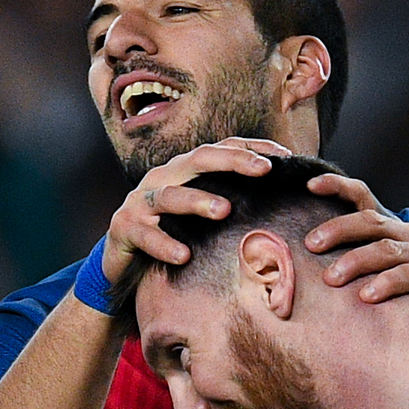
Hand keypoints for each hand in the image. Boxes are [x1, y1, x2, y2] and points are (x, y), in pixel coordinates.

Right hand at [102, 137, 291, 281]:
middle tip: (263, 170)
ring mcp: (141, 202)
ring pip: (169, 195)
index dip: (252, 148)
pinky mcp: (125, 228)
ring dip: (197, 201)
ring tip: (224, 211)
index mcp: (184, 170)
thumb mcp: (200, 213)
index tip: (286, 155)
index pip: (221, 149)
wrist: (122, 260)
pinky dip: (164, 244)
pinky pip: (145, 235)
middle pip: (198, 160)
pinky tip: (184, 255)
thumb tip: (282, 199)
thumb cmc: (171, 232)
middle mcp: (163, 178)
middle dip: (232, 161)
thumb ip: (231, 201)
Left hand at [304, 174, 408, 323]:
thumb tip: (300, 254)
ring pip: (386, 248)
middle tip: (311, 245)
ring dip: (355, 261)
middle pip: (370, 221)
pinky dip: (385, 283)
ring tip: (330, 279)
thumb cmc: (398, 298)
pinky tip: (366, 296)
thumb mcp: (370, 274)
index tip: (310, 185)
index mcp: (390, 227)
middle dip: (337, 229)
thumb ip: (345, 260)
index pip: (362, 197)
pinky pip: (408, 275)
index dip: (337, 186)